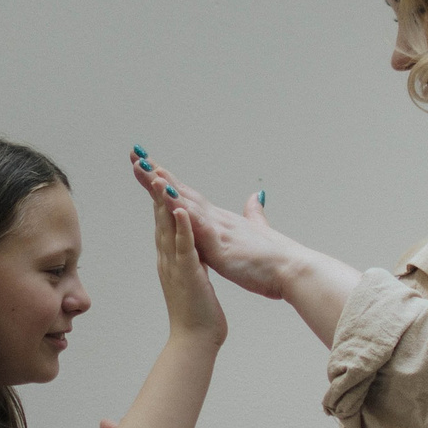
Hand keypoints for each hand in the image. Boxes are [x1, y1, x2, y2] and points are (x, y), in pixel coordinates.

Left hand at [128, 148, 297, 301]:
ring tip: (144, 166)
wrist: (291, 271)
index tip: (149, 167)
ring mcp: (217, 228)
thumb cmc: (274, 258)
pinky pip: (196, 222)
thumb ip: (256, 213)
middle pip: (181, 191)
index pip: (188, 197)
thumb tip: (257, 195)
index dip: (168, 182)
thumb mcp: (259, 232)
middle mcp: (216, 219)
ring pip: (185, 200)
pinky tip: (165, 197)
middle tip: (136, 155)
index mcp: (219, 221)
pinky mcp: (220, 242)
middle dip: (157, 175)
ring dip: (163, 184)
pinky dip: (180, 209)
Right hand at [151, 181, 227, 345]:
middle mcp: (166, 258)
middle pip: (157, 215)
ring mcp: (175, 266)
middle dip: (150, 187)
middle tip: (140, 159)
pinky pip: (184, 248)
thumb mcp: (193, 276)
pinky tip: (180, 209)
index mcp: (169, 256)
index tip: (151, 167)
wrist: (196, 339)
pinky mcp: (188, 275)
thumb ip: (191, 256)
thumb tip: (193, 242)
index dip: (156, 191)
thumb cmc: (198, 312)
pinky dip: (182, 228)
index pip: (162, 217)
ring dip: (162, 201)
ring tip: (156, 175)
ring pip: (167, 227)